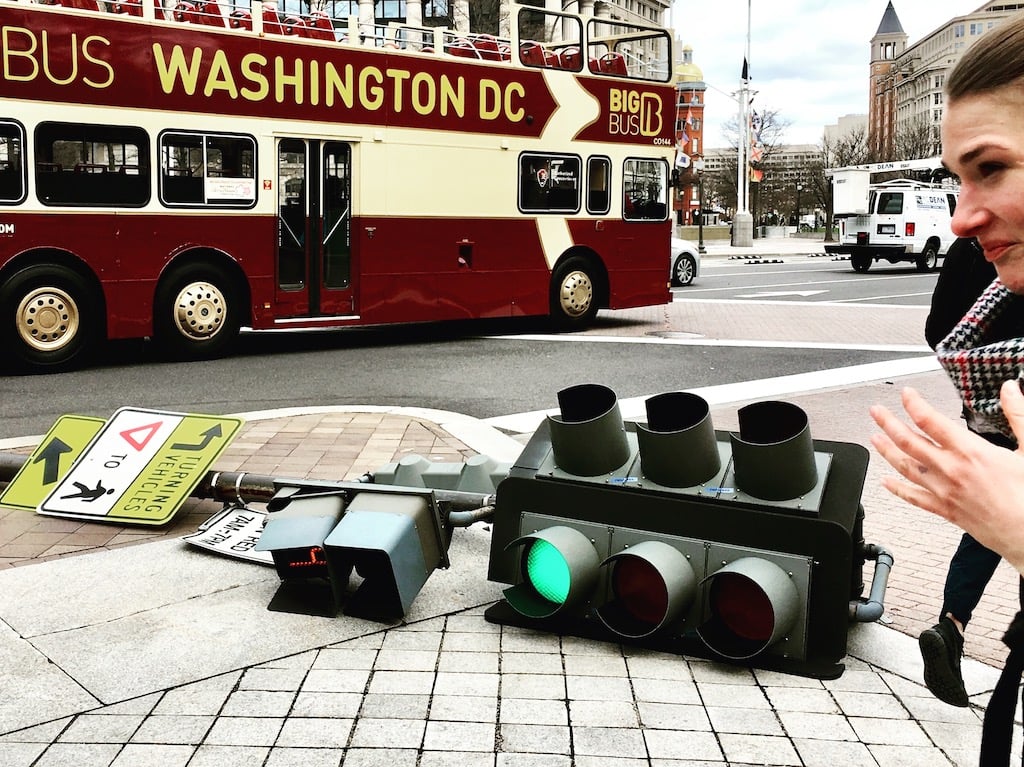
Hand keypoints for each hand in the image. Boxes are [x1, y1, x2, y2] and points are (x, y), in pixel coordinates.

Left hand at [870, 382, 1023, 573]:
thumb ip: (1018, 415)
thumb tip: (1009, 389)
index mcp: (971, 452)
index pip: (931, 421)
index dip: (913, 404)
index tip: (906, 394)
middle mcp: (952, 471)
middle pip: (909, 442)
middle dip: (888, 423)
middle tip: (876, 412)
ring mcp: (945, 492)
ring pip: (906, 467)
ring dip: (887, 451)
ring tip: (874, 439)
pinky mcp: (946, 511)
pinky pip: (914, 498)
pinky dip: (897, 489)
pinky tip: (885, 482)